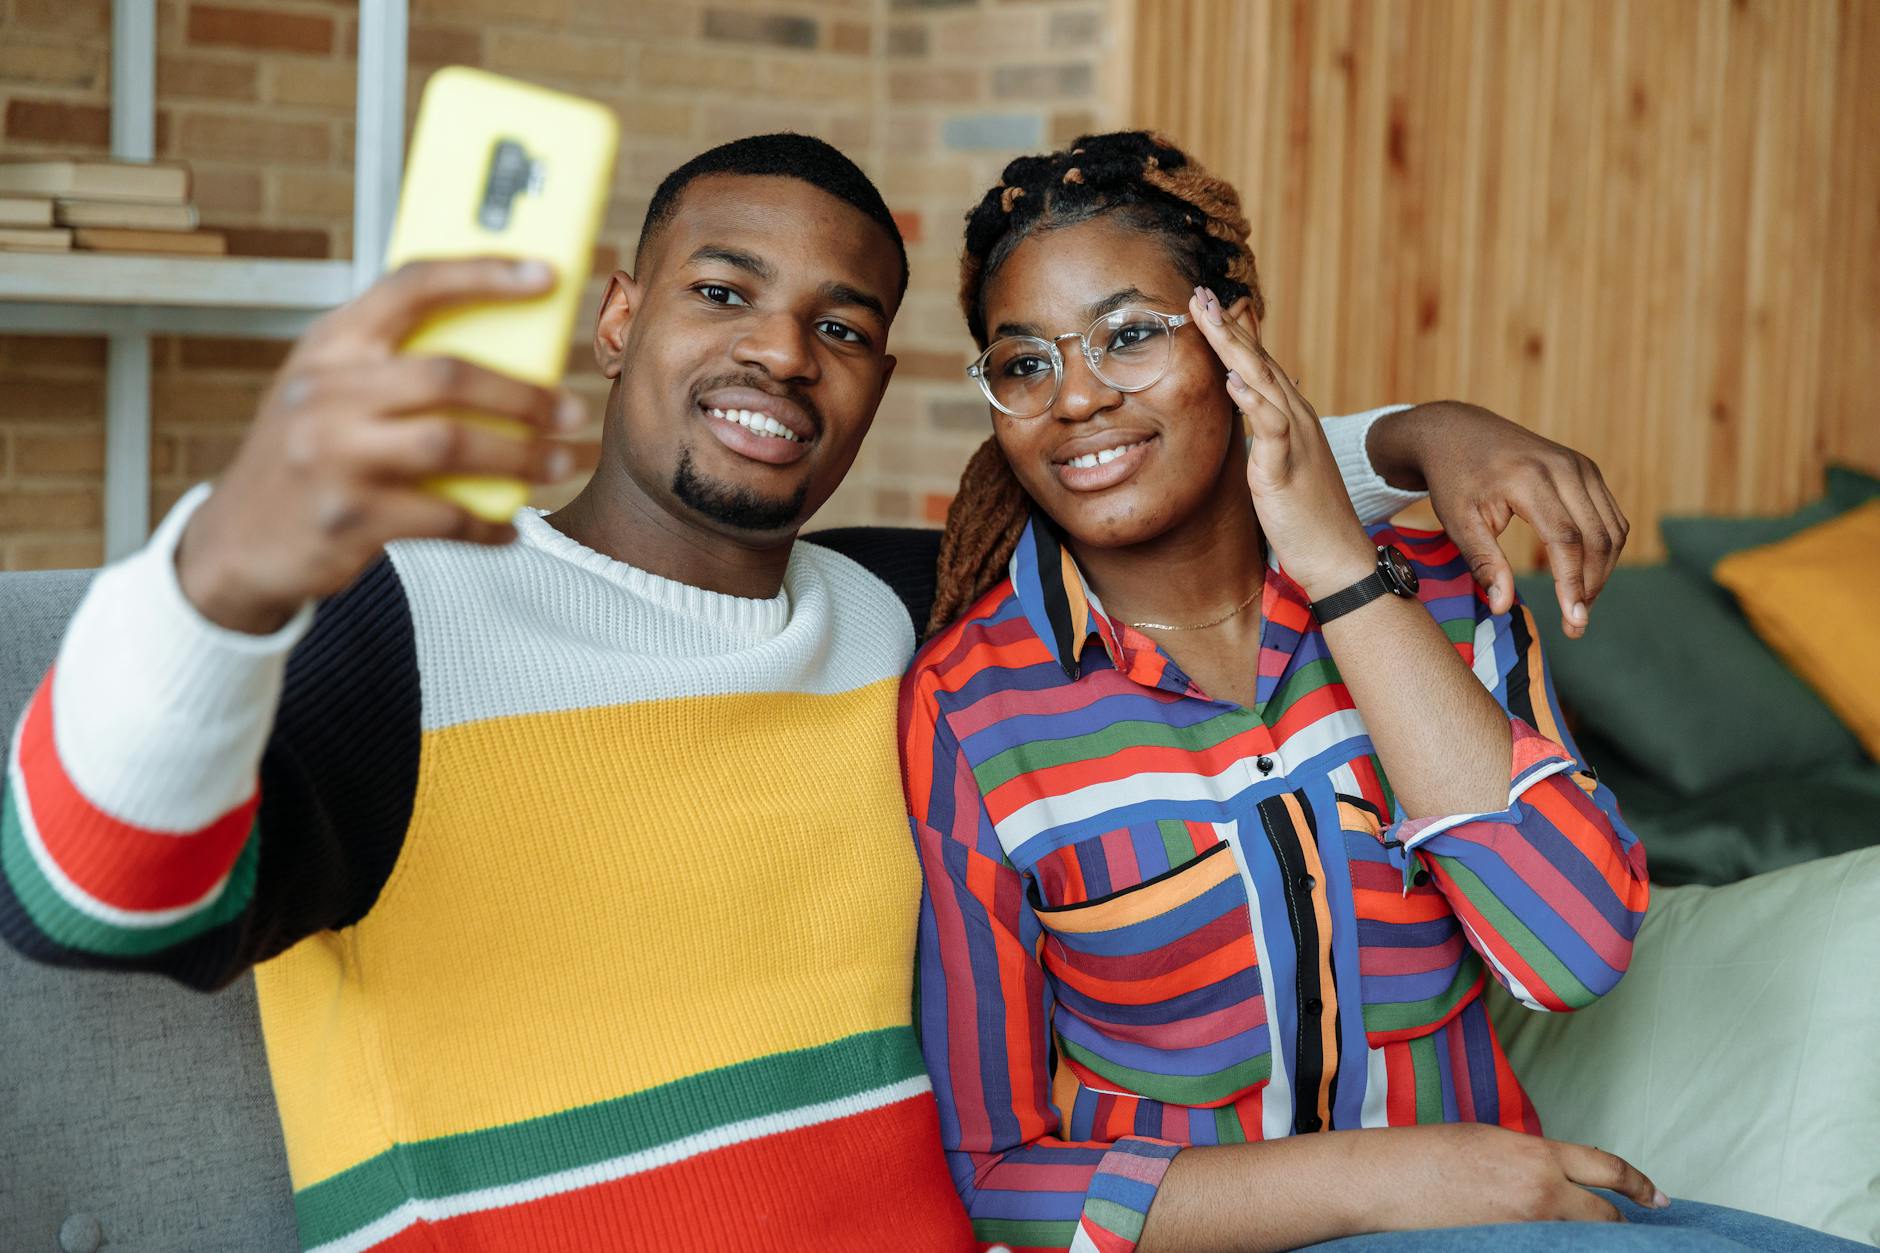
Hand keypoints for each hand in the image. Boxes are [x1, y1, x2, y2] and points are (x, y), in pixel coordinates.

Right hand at [176, 258, 587, 634]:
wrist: (236, 544)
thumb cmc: (307, 456)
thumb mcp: (330, 392)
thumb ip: (395, 365)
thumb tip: (510, 347)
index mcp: (329, 346)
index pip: (410, 286)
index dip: (483, 273)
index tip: (546, 275)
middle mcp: (325, 393)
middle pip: (447, 376)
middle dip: (523, 394)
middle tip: (572, 410)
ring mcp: (332, 457)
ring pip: (452, 445)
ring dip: (522, 456)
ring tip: (562, 462)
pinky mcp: (348, 519)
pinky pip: (444, 517)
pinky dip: (488, 522)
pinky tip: (510, 525)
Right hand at [1138, 1119, 1667, 1250]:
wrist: (1377, 1183)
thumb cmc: (1419, 1156)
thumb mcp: (1481, 1141)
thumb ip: (1523, 1158)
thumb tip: (1551, 1177)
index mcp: (1533, 1153)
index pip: (1606, 1167)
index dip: (1638, 1184)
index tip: (1657, 1197)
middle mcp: (1539, 1191)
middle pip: (1604, 1215)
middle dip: (1621, 1223)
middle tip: (1635, 1228)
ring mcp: (1524, 1227)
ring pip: (1580, 1239)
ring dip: (1587, 1239)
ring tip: (1595, 1242)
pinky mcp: (1505, 1249)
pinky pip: (1547, 1252)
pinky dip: (1556, 1250)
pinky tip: (1552, 1249)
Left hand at [1188, 286, 1375, 599]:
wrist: (1338, 556)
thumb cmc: (1307, 517)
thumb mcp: (1281, 466)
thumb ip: (1266, 437)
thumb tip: (1245, 419)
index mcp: (1292, 417)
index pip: (1260, 364)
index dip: (1235, 333)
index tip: (1208, 305)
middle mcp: (1297, 418)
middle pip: (1257, 361)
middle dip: (1227, 325)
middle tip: (1198, 293)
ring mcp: (1295, 440)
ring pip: (1262, 381)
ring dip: (1233, 346)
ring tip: (1207, 316)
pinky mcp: (1287, 468)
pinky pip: (1271, 428)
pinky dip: (1252, 401)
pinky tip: (1233, 381)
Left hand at [1368, 403, 1629, 638]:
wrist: (1458, 431)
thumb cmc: (1454, 479)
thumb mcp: (1458, 522)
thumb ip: (1484, 563)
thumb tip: (1502, 608)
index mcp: (1528, 478)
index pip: (1566, 540)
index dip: (1573, 584)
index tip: (1573, 621)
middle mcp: (1563, 467)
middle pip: (1597, 537)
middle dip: (1592, 585)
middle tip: (1575, 624)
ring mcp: (1580, 465)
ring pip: (1612, 529)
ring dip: (1603, 571)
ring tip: (1579, 604)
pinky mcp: (1587, 469)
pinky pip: (1610, 516)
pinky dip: (1604, 550)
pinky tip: (1585, 576)